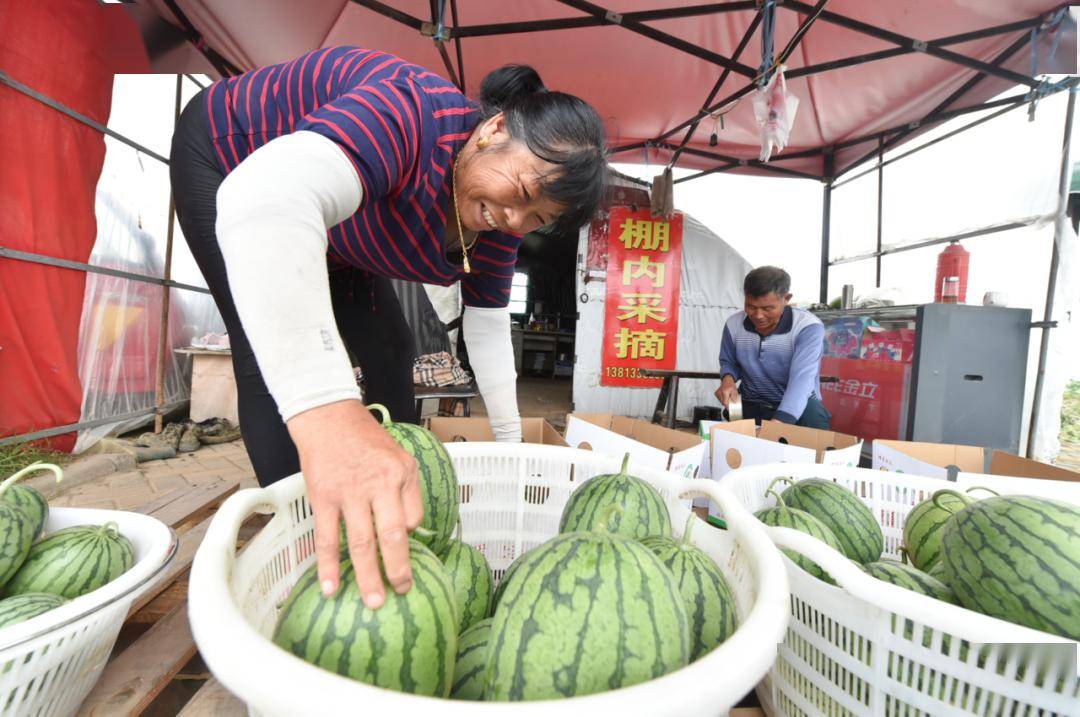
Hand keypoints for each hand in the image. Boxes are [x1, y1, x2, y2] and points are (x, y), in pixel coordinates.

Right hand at [286, 399, 422, 608]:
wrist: (327, 418)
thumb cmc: (366, 441)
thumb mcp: (400, 457)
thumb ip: (408, 492)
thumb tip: (408, 532)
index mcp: (402, 474)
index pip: (413, 518)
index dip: (409, 540)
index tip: (403, 556)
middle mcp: (379, 484)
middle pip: (392, 535)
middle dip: (398, 569)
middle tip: (401, 593)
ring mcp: (349, 492)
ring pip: (361, 543)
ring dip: (367, 576)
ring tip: (374, 603)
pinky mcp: (323, 498)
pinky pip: (327, 539)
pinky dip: (328, 566)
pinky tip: (330, 588)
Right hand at [715, 377, 738, 407]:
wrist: (726, 379)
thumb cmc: (730, 384)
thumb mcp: (735, 390)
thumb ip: (734, 397)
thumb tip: (734, 402)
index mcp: (725, 392)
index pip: (725, 402)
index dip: (727, 407)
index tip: (730, 410)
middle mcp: (720, 392)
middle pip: (723, 402)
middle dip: (727, 404)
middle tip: (731, 405)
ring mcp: (717, 393)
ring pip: (721, 401)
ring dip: (725, 401)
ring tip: (728, 398)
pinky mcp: (716, 394)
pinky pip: (720, 399)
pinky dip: (723, 399)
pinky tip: (725, 397)